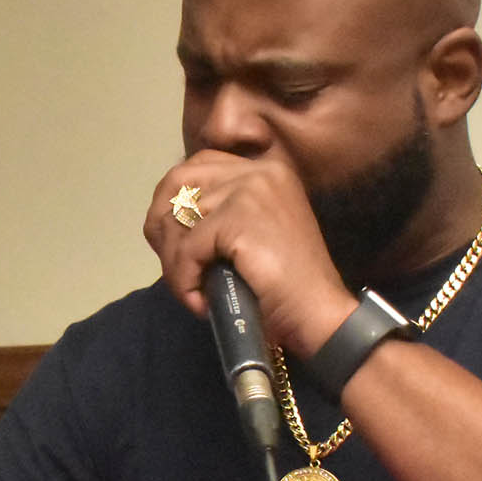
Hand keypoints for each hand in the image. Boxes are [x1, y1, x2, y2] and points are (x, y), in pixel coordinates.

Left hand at [144, 150, 356, 352]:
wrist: (320, 314)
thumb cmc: (287, 287)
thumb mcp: (252, 235)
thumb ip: (221, 214)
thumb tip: (165, 217)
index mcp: (265, 170)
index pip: (198, 166)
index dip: (174, 202)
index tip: (175, 243)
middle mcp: (258, 171)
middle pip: (178, 181)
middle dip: (162, 224)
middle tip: (173, 267)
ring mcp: (250, 190)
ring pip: (177, 217)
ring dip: (174, 262)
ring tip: (191, 292)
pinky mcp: (239, 217)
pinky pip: (187, 247)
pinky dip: (183, 279)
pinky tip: (200, 302)